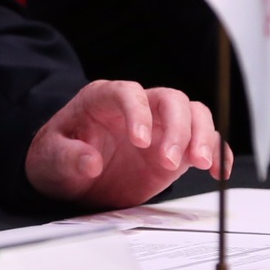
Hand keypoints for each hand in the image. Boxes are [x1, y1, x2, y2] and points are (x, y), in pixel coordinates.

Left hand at [26, 80, 221, 208]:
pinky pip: (205, 142)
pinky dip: (217, 153)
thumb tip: (89, 161)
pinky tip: (219, 171)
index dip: (138, 113)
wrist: (72, 177)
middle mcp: (138, 107)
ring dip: (202, 137)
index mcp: (103, 99)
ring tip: (201, 164)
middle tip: (171, 161)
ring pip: (193, 115)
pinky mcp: (176, 148)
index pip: (127, 93)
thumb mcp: (50, 160)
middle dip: (177, 127)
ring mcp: (160, 127)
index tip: (140, 142)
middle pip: (170, 100)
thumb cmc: (59, 158)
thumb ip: (66, 158)